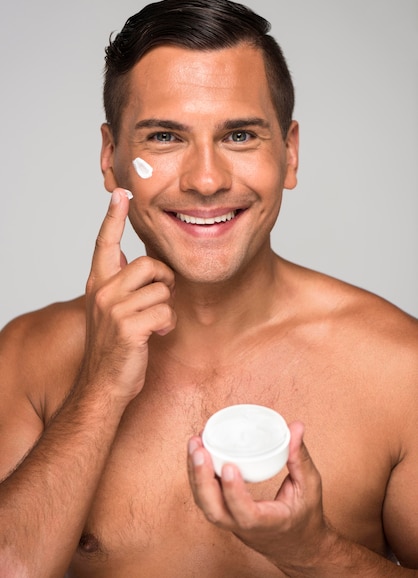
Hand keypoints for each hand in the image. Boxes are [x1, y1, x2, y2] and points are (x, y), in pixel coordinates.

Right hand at [82, 188, 175, 401]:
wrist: (102, 385)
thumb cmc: (114, 348)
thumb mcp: (111, 310)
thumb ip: (121, 284)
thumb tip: (134, 260)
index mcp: (98, 284)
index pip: (105, 243)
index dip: (114, 217)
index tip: (120, 194)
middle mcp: (102, 291)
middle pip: (148, 264)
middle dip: (164, 280)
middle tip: (160, 298)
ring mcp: (113, 309)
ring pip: (161, 290)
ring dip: (166, 308)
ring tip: (154, 324)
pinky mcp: (128, 327)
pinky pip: (165, 312)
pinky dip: (167, 325)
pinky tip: (156, 335)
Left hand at [187, 422, 331, 573]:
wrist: (297, 546)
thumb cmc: (304, 517)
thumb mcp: (309, 487)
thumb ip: (299, 457)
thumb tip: (295, 426)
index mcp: (269, 523)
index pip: (246, 514)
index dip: (234, 492)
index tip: (229, 466)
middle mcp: (244, 526)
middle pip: (214, 511)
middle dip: (202, 479)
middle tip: (200, 448)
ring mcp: (231, 522)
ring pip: (205, 504)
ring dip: (195, 474)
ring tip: (195, 443)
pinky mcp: (225, 513)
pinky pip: (205, 497)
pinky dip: (198, 474)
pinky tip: (197, 451)